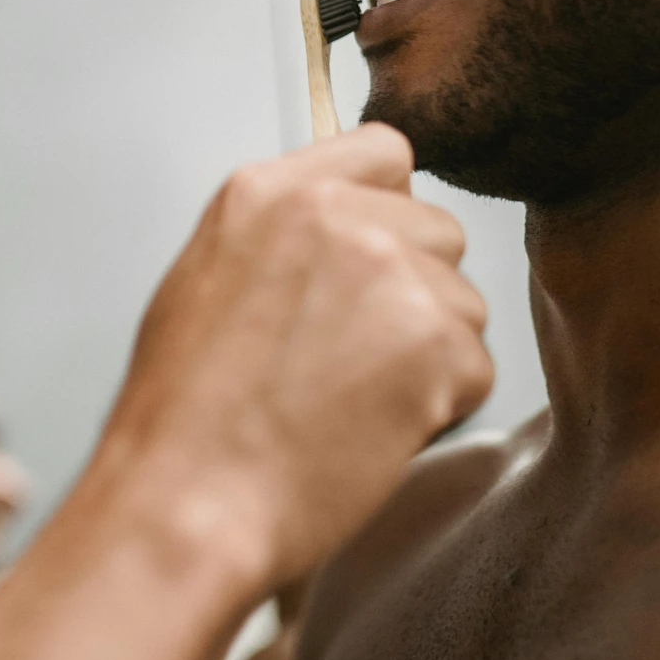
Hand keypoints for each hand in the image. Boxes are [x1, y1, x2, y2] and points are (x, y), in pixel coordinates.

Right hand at [94, 123, 490, 594]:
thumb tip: (341, 240)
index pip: (385, 154)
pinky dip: (438, 409)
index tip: (369, 266)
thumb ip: (283, 238)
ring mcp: (389, 271)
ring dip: (428, 355)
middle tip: (350, 358)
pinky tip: (369, 432)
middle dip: (414, 293)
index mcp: (268, 191)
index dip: (389, 216)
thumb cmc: (184, 419)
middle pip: (437, 231)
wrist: (188, 505)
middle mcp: (334, 213)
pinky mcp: (434, 341)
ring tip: (349, 403)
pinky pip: (475, 368)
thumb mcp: (206, 282)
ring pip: (463, 303)